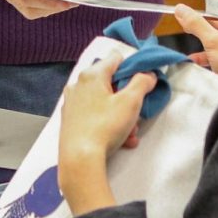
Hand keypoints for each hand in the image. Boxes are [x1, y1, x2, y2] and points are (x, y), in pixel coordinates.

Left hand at [58, 50, 155, 214]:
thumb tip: (148, 74)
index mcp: (92, 74)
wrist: (79, 160)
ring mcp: (72, 103)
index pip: (116, 58)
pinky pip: (94, 116)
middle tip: (137, 115)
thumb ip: (142, 82)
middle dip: (127, 98)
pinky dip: (108, 124)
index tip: (142, 83)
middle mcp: (78, 84)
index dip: (132, 67)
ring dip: (121, 116)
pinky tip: (121, 141)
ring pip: (103, 102)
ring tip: (131, 134)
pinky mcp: (69, 120)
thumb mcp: (131, 102)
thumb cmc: (105, 126)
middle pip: (110, 83)